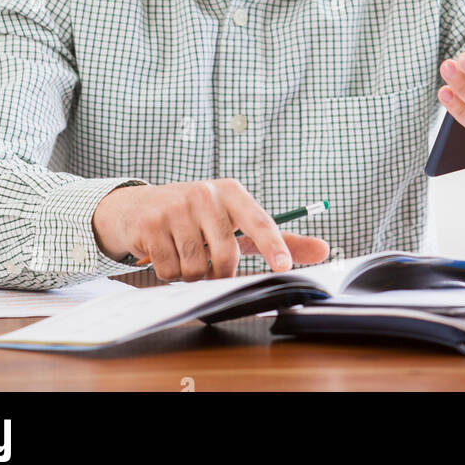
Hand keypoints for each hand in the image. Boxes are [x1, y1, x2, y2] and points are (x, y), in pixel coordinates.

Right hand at [92, 179, 329, 281]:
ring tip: (185, 253)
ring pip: (196, 268)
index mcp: (230, 191)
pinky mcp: (151, 224)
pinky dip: (170, 272)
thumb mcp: (236, 220)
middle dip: (220, 273)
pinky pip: (170, 270)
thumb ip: (279, 237)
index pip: (258, 221)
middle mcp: (204, 194)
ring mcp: (175, 207)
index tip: (285, 267)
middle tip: (210, 265)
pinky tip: (166, 252)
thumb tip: (324, 250)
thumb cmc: (198, 216)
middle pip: (226, 255)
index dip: (274, 245)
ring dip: (192, 273)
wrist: (140, 206)